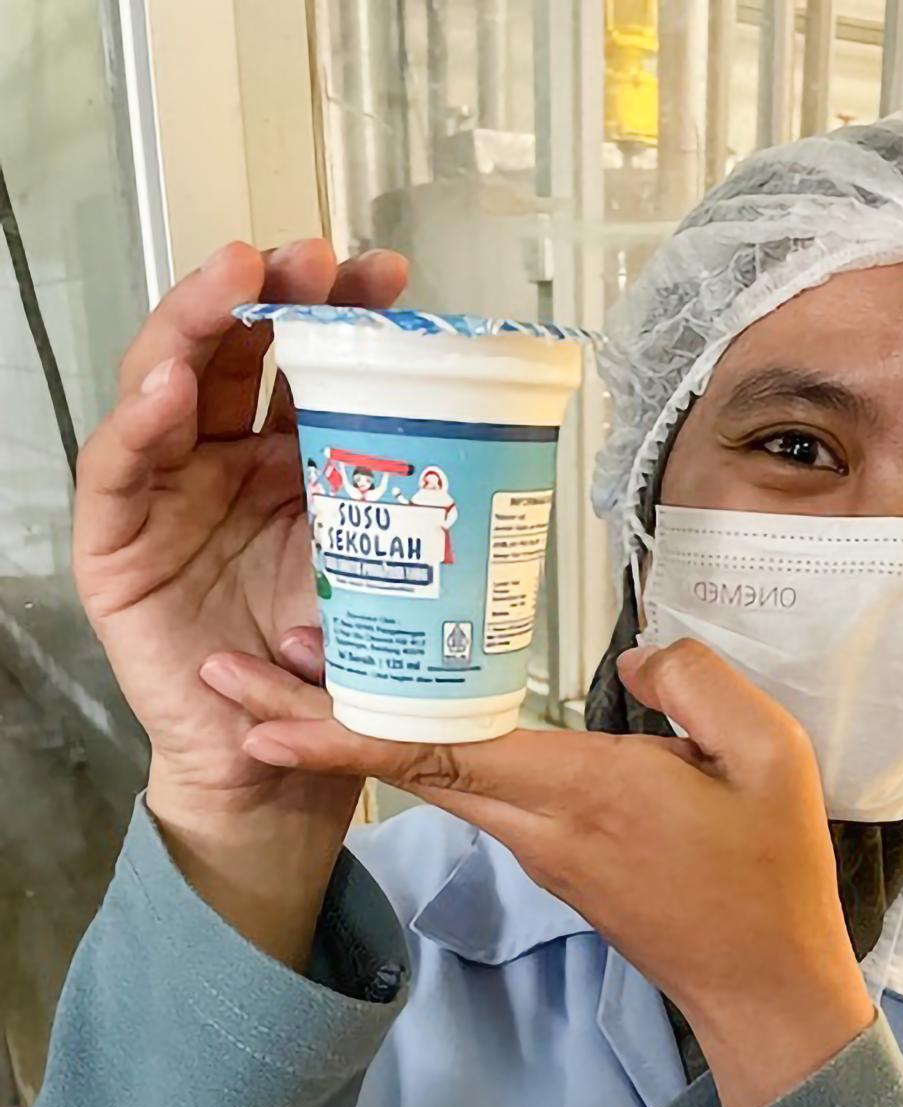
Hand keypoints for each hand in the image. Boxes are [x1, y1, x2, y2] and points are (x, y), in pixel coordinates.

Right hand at [73, 239, 408, 963]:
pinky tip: (172, 383)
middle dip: (273, 293)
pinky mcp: (118, 545)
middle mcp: (226, 462)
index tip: (392, 279)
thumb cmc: (332, 677)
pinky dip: (140, 422)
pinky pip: (119, 470)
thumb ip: (414, 518)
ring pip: (168, 383)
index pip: (310, 365)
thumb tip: (499, 434)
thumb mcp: (385, 583)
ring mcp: (167, 495)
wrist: (278, 768)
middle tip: (314, 257)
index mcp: (295, 463)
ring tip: (238, 278)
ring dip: (200, 323)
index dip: (343, 316)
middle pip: (237, 352)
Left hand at [199, 638, 875, 1106]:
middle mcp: (538, 825)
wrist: (761, 985)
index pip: (443, 751)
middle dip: (310, 723)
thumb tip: (637, 658)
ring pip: (435, 779)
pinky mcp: (553, 863)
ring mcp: (538, 851)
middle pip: (407, 764)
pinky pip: (475, 796)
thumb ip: (697, 683)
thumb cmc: (770, 877)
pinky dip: (421, 751)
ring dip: (361, 731)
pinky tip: (409, 710)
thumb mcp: (770, 758)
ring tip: (304, 668)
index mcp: (583, 793)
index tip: (259, 714)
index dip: (346, 730)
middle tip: (228, 674)